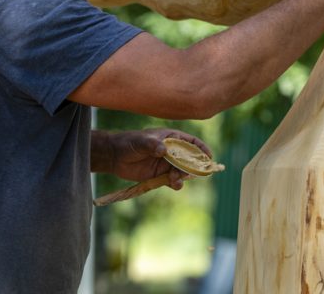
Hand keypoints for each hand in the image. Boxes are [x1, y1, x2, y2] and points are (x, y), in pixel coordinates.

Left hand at [95, 129, 212, 189]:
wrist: (115, 156)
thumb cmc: (129, 143)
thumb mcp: (141, 142)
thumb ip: (153, 145)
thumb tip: (163, 150)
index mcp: (171, 138)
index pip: (192, 142)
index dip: (202, 149)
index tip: (209, 157)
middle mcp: (172, 151)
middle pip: (190, 159)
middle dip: (192, 167)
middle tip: (187, 172)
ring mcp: (167, 164)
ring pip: (182, 172)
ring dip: (182, 176)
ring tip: (175, 180)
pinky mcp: (160, 175)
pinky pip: (172, 180)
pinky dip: (175, 183)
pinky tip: (173, 185)